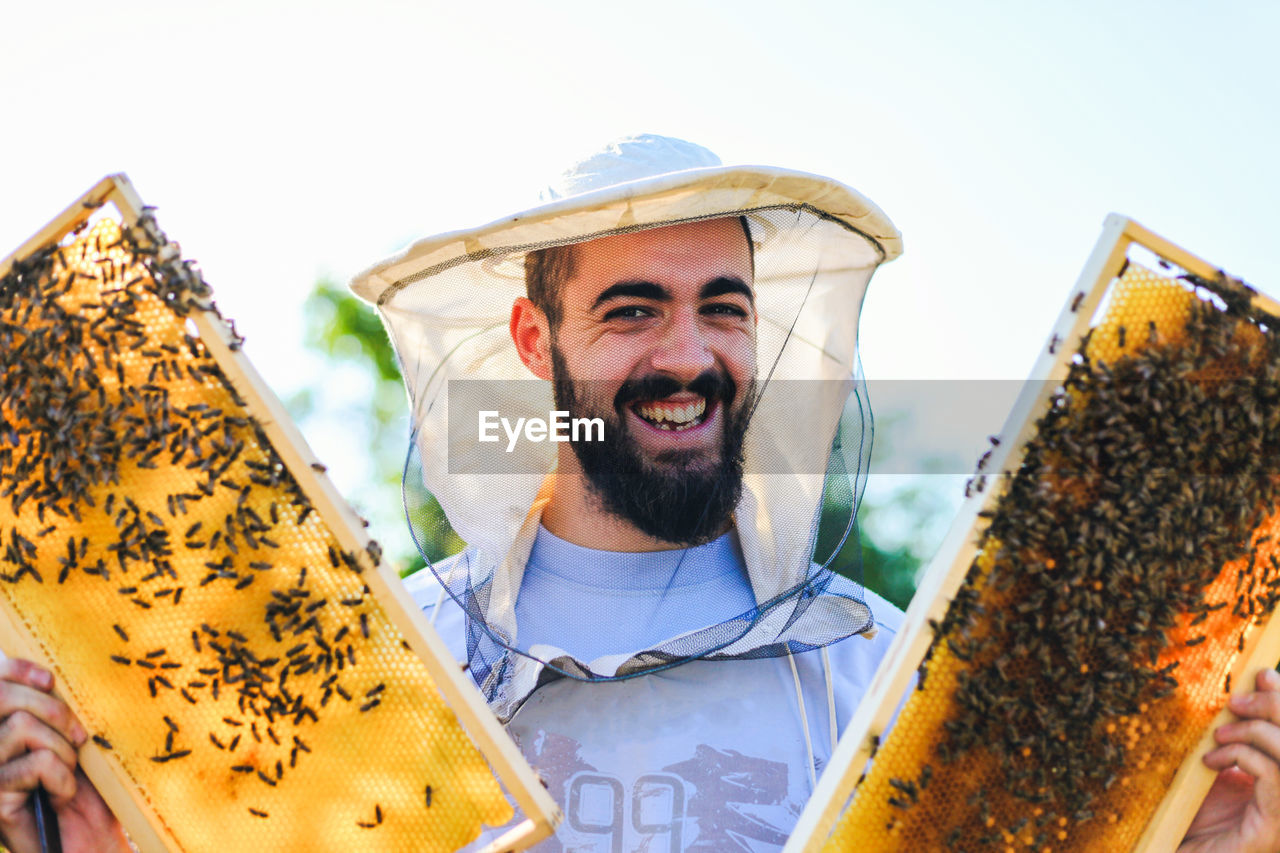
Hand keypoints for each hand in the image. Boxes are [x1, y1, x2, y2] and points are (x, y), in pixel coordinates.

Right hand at [0, 658, 129, 852]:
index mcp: (1, 727)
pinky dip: (61, 776)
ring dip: (60, 748)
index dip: (16, 670)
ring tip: (67, 772)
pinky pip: (34, 763)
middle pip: (3, 698)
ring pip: (20, 726)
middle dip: (52, 710)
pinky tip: (60, 795)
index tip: (50, 681)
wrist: (88, 842)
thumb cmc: (85, 788)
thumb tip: (50, 674)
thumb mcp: (72, 739)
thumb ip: (54, 708)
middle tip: (78, 739)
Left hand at [1179, 668, 1279, 852]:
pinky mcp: (1275, 824)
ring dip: (1253, 731)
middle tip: (1236, 701)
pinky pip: (1272, 773)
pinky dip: (1241, 756)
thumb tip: (1233, 698)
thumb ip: (1228, 740)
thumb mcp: (1212, 767)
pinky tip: (1212, 763)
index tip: (1262, 675)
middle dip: (1274, 706)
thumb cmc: (1192, 815)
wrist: (1177, 851)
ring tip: (1218, 736)